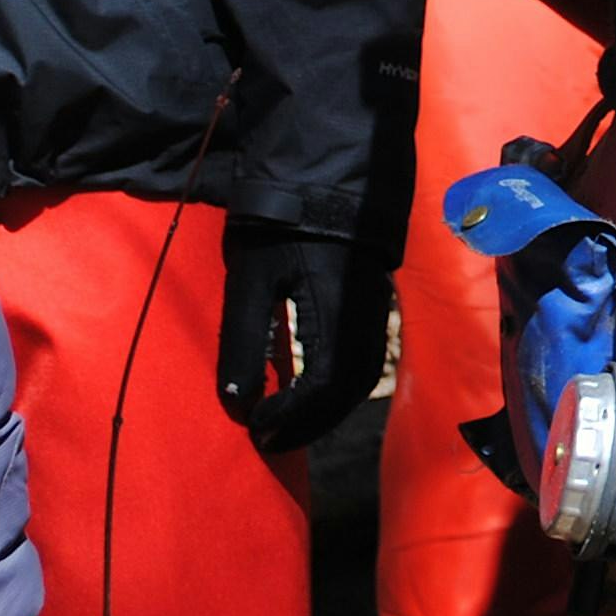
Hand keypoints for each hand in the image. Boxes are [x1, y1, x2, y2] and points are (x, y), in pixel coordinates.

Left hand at [217, 220, 379, 453]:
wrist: (327, 175)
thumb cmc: (279, 227)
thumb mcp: (250, 280)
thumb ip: (243, 341)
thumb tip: (238, 404)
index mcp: (336, 313)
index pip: (320, 386)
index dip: (288, 417)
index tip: (253, 428)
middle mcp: (365, 318)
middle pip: (347, 392)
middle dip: (308, 424)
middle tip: (268, 441)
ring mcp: (376, 310)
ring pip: (361, 380)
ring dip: (326, 411)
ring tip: (288, 424)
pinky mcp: (375, 303)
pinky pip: (365, 361)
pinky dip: (339, 389)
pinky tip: (312, 391)